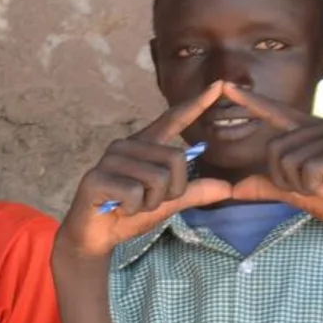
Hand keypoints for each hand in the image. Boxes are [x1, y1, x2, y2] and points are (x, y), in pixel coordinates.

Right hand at [58, 82, 234, 258]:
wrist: (94, 236)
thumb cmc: (128, 215)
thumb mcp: (166, 203)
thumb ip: (193, 193)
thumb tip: (228, 188)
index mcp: (144, 146)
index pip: (173, 120)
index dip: (196, 104)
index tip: (219, 85)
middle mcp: (126, 146)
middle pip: (176, 159)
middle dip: (171, 191)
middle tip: (148, 202)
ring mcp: (110, 160)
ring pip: (158, 178)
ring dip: (150, 203)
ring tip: (131, 206)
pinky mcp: (97, 178)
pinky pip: (136, 193)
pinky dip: (133, 209)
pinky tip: (118, 209)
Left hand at [222, 84, 322, 242]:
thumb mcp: (295, 194)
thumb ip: (268, 187)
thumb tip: (234, 188)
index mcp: (310, 131)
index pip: (276, 111)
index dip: (251, 100)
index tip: (226, 86)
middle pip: (274, 149)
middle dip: (283, 179)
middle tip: (311, 188)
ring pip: (289, 161)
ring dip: (301, 186)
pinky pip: (309, 169)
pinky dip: (313, 188)